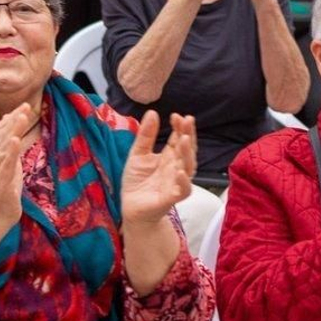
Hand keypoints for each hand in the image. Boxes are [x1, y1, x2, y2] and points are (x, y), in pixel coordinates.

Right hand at [0, 103, 36, 228]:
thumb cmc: (1, 190)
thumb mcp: (7, 164)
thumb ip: (8, 147)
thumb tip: (12, 127)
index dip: (11, 118)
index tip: (23, 106)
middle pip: (0, 135)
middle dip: (13, 120)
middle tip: (25, 106)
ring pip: (2, 146)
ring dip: (12, 130)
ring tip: (21, 117)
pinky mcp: (0, 182)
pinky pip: (5, 164)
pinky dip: (10, 152)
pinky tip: (15, 141)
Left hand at [121, 111, 195, 227]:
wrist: (131, 208)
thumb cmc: (137, 181)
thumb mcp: (138, 154)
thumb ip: (146, 136)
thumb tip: (153, 112)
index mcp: (169, 156)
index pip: (179, 138)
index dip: (180, 127)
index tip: (176, 115)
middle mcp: (176, 167)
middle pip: (187, 150)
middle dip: (188, 135)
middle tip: (186, 120)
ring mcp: (176, 182)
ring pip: (188, 167)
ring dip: (188, 154)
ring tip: (184, 139)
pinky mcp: (172, 198)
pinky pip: (183, 190)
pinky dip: (184, 181)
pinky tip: (180, 172)